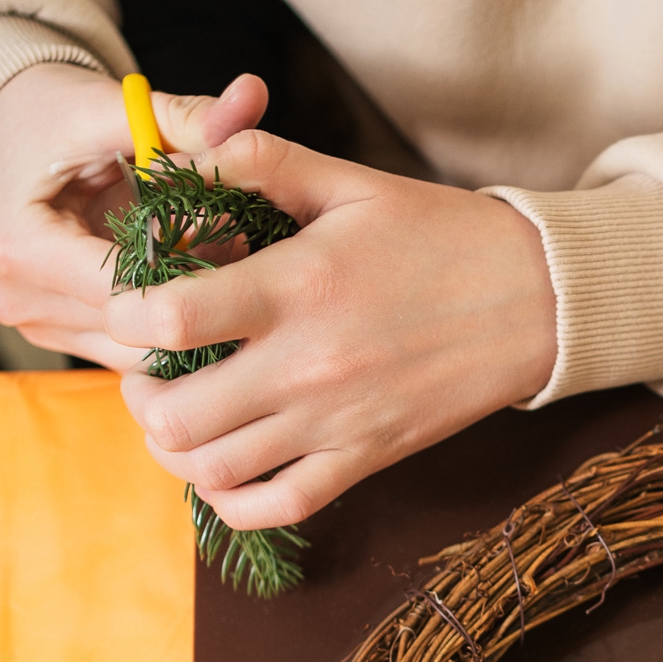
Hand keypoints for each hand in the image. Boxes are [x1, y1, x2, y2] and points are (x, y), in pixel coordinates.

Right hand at [0, 63, 267, 367]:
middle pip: (134, 326)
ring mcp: (38, 327)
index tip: (230, 223)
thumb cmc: (60, 116)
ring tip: (222, 255)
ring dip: (188, 312)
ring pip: (139, 351)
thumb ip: (185, 113)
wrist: (15, 136)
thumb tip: (254, 93)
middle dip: (194, 289)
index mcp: (20, 247)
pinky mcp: (62, 337)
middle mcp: (19, 300)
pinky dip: (171, 320)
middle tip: (241, 242)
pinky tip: (196, 278)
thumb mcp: (115, 106)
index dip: (186, 260)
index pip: (122, 285)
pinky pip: (133, 350)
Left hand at [104, 130, 557, 529]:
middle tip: (151, 368)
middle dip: (140, 394)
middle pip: (174, 416)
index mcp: (297, 287)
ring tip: (181, 412)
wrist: (537, 301)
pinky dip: (231, 498)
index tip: (130, 305)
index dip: (125, 315)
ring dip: (175, 447)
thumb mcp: (352, 182)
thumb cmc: (442, 236)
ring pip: (212, 470)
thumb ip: (264, 161)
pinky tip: (225, 466)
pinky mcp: (364, 459)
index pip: (170, 318)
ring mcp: (335, 423)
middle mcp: (307, 366)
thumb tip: (188, 154)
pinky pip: (275, 507)